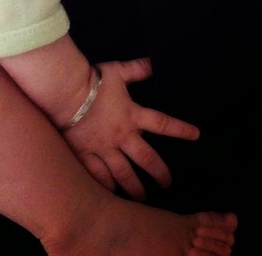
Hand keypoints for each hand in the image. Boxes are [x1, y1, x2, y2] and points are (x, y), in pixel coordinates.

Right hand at [62, 57, 199, 200]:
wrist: (65, 93)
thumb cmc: (92, 81)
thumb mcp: (117, 71)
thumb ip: (136, 69)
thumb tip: (152, 62)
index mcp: (132, 115)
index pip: (162, 123)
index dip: (180, 129)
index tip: (196, 135)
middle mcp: (122, 136)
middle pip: (147, 159)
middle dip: (160, 173)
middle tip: (168, 184)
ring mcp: (104, 149)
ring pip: (124, 174)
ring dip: (136, 188)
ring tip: (143, 199)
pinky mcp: (86, 156)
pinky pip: (99, 177)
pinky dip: (107, 188)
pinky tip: (113, 197)